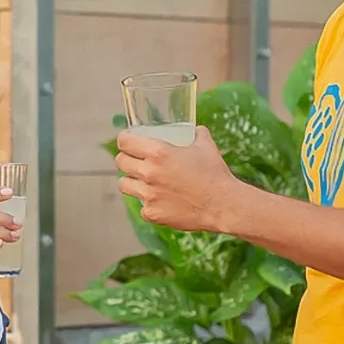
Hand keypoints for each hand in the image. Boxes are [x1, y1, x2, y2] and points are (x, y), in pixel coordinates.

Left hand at [115, 125, 237, 232]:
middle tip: (135, 161)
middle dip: (126, 159)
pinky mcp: (151, 213)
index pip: (124, 141)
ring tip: (143, 181)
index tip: (128, 141)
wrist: (223, 205)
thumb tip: (195, 130)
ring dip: (132, 181)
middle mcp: (149, 173)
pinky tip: (161, 200)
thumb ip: (197, 134)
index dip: (125, 139)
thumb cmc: (215, 174)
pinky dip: (149, 203)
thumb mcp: (206, 146)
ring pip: (124, 184)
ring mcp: (148, 195)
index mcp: (158, 153)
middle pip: (120, 162)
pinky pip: (141, 206)